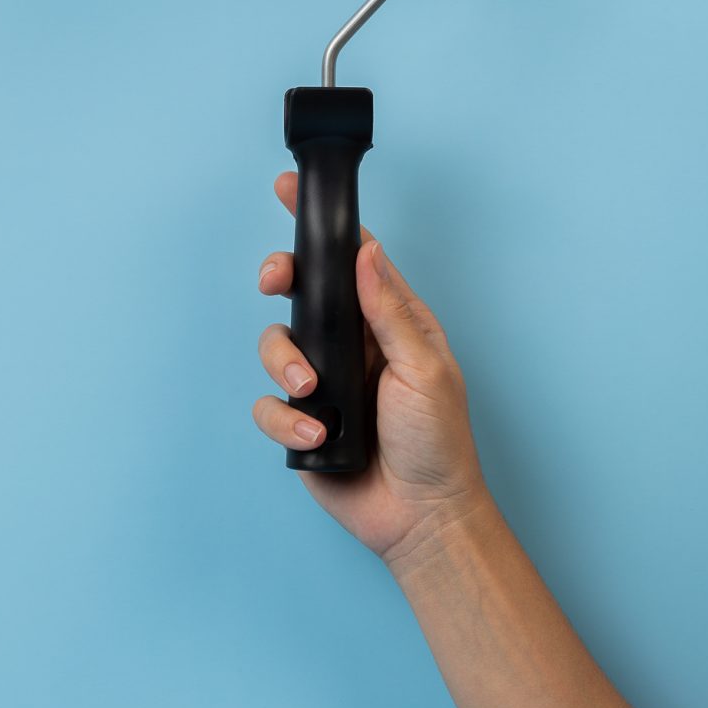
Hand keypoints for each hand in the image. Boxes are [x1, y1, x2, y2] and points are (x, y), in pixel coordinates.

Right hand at [252, 171, 489, 565]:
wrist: (422, 518)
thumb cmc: (439, 442)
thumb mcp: (424, 369)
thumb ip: (390, 312)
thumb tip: (367, 253)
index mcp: (388, 321)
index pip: (352, 259)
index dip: (320, 226)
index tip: (289, 190)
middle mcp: (351, 345)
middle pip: (301, 291)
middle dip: (281, 278)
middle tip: (275, 281)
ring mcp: (324, 383)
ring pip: (275, 345)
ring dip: (284, 361)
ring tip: (312, 391)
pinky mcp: (301, 423)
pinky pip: (269, 404)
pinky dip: (286, 417)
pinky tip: (318, 435)